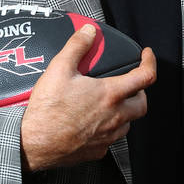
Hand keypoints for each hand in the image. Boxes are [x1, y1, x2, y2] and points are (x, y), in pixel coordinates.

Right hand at [19, 23, 155, 171]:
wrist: (33, 143)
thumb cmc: (47, 110)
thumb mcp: (59, 68)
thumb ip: (77, 46)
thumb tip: (89, 32)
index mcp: (110, 94)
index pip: (145, 77)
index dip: (150, 63)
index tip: (146, 56)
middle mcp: (114, 117)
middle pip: (142, 104)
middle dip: (140, 91)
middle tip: (130, 83)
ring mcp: (107, 136)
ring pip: (128, 123)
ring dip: (125, 111)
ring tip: (111, 102)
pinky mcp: (97, 151)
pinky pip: (111, 139)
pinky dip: (109, 129)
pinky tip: (95, 122)